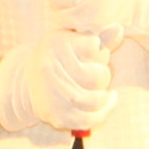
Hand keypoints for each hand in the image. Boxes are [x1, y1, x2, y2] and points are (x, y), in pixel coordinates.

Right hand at [0, 31, 117, 138]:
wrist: (30, 80)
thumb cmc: (60, 57)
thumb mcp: (75, 40)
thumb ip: (99, 36)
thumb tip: (118, 29)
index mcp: (55, 44)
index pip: (94, 46)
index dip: (100, 52)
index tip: (95, 52)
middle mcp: (50, 68)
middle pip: (96, 76)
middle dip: (104, 75)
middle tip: (96, 72)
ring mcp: (51, 94)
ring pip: (95, 99)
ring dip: (104, 95)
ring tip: (102, 89)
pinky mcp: (56, 115)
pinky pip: (88, 119)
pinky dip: (103, 112)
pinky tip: (108, 101)